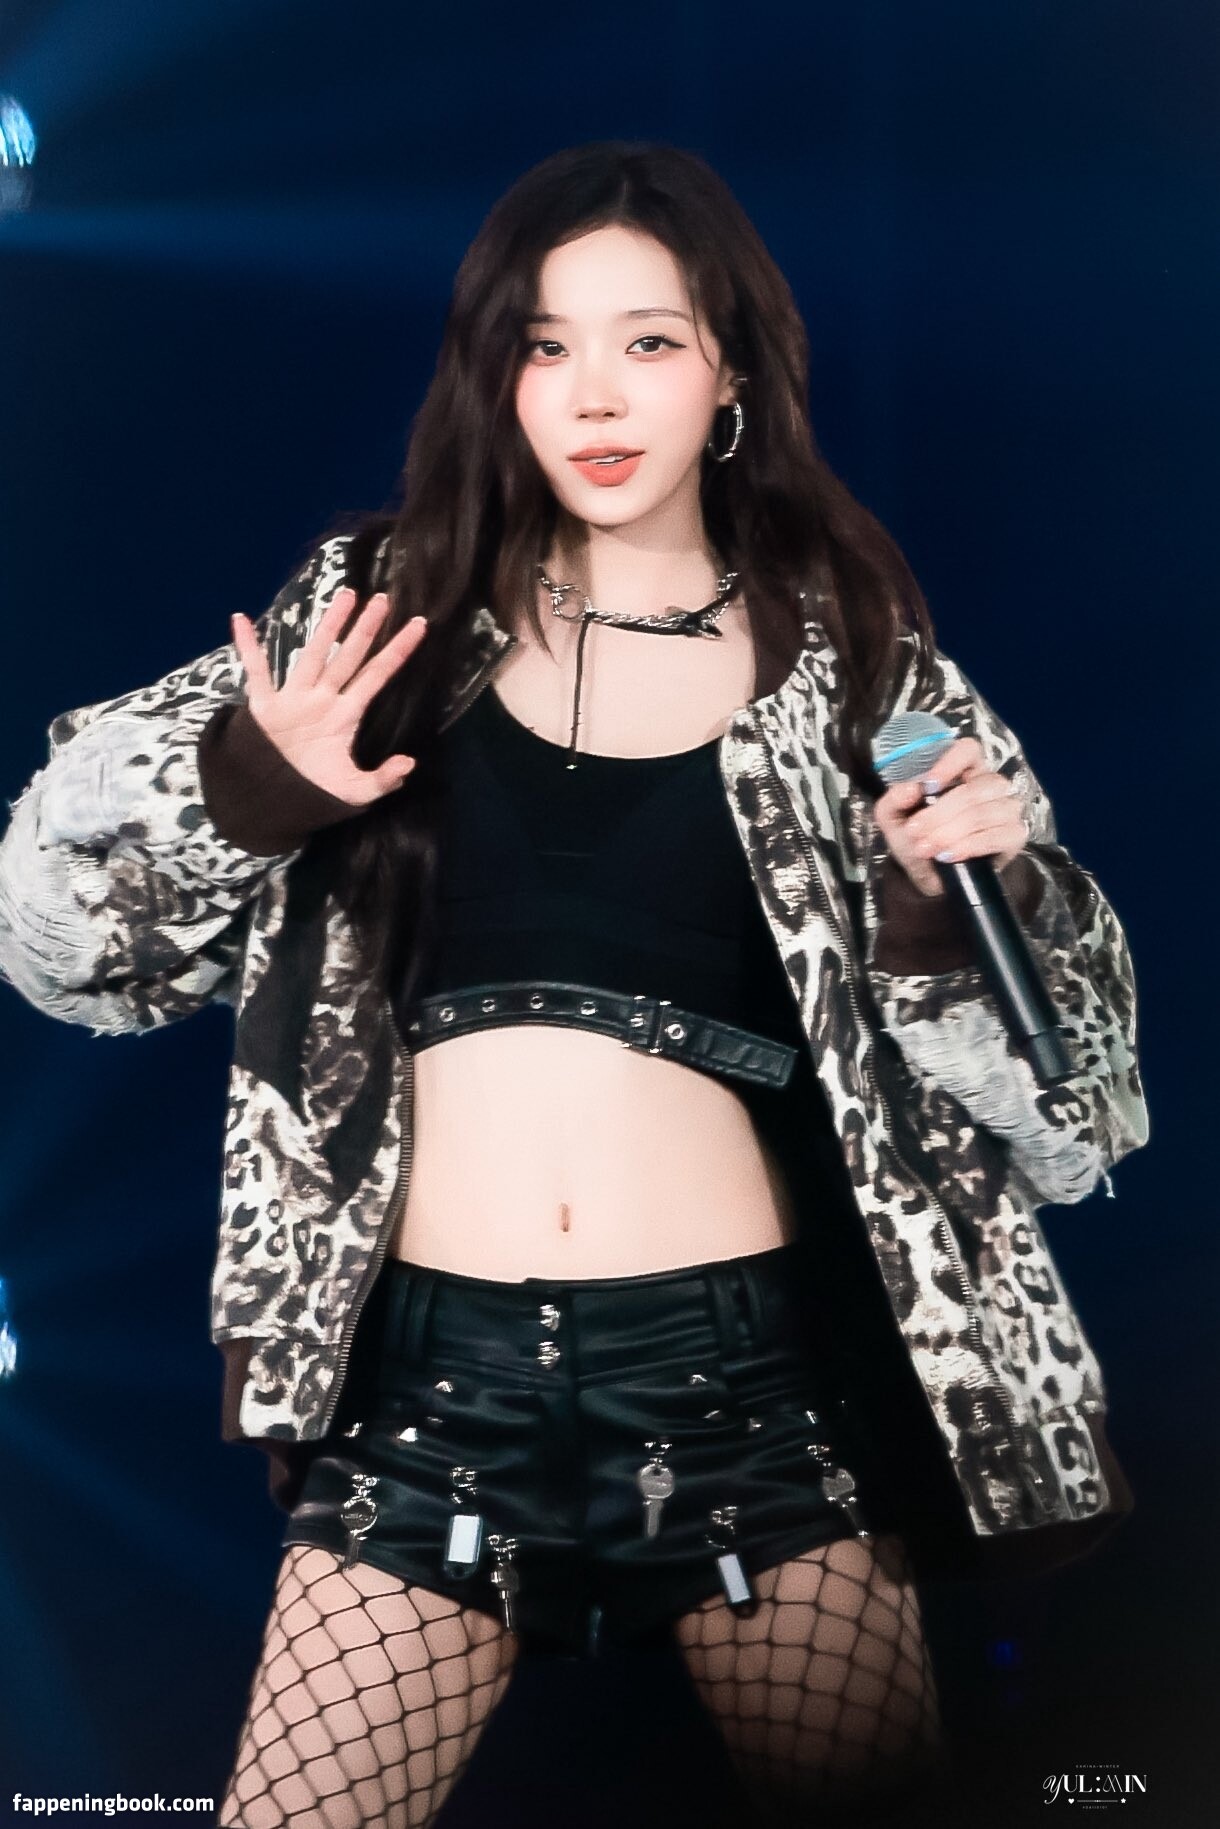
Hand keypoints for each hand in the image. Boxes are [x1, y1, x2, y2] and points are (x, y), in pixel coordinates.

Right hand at [230, 589, 427, 805]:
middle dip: (366, 629)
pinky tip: (241, 620)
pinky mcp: (265, 708)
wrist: (274, 802)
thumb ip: (382, 779)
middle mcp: (323, 699)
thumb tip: (409, 764)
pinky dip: (248, 649)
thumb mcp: (354, 792)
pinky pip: (256, 674)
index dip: (398, 651)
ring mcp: (294, 699)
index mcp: (346, 714)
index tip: (419, 625)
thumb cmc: (315, 791)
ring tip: (345, 596)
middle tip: (383, 598)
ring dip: (328, 627)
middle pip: (349, 657)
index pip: (377, 675)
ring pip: (314, 655)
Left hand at [871, 736, 1027, 897]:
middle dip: (939, 814)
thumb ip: (894, 799)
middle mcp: (990, 785)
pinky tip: (949, 855)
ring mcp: (1007, 808)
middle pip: (973, 789)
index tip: (929, 785)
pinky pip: (998, 836)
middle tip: (916, 832)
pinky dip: (969, 846)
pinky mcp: (1015, 835)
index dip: (951, 763)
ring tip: (927, 848)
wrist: (930, 875)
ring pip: (983, 813)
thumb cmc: (917, 837)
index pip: (968, 750)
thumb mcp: (893, 818)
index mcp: (964, 769)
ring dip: (950, 833)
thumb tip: (910, 789)